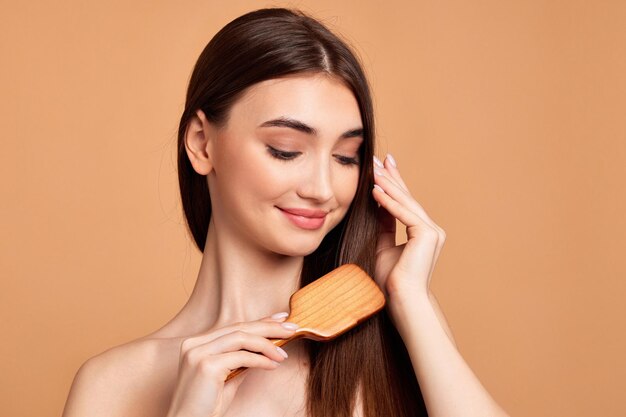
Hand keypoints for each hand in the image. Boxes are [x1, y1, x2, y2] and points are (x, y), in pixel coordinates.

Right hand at [166, 314, 296, 416]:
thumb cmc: (206, 407)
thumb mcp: (227, 378)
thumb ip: (241, 361)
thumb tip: (264, 349)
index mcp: (197, 344)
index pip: (234, 327)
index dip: (260, 321)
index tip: (281, 319)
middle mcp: (195, 344)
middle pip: (239, 328)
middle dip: (269, 327)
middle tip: (292, 328)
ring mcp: (199, 353)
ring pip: (241, 338)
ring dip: (267, 344)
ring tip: (284, 353)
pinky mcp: (206, 365)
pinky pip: (242, 357)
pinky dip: (261, 360)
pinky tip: (274, 365)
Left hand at [371, 154, 446, 306]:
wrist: (401, 299)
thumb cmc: (391, 279)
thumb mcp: (383, 244)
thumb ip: (384, 224)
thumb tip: (376, 201)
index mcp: (424, 232)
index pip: (406, 203)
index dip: (394, 183)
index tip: (383, 166)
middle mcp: (431, 229)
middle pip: (407, 199)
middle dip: (391, 178)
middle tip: (377, 159)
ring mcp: (432, 231)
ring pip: (405, 203)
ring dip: (387, 185)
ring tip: (372, 170)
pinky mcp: (427, 234)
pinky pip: (403, 214)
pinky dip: (388, 202)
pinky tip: (375, 190)